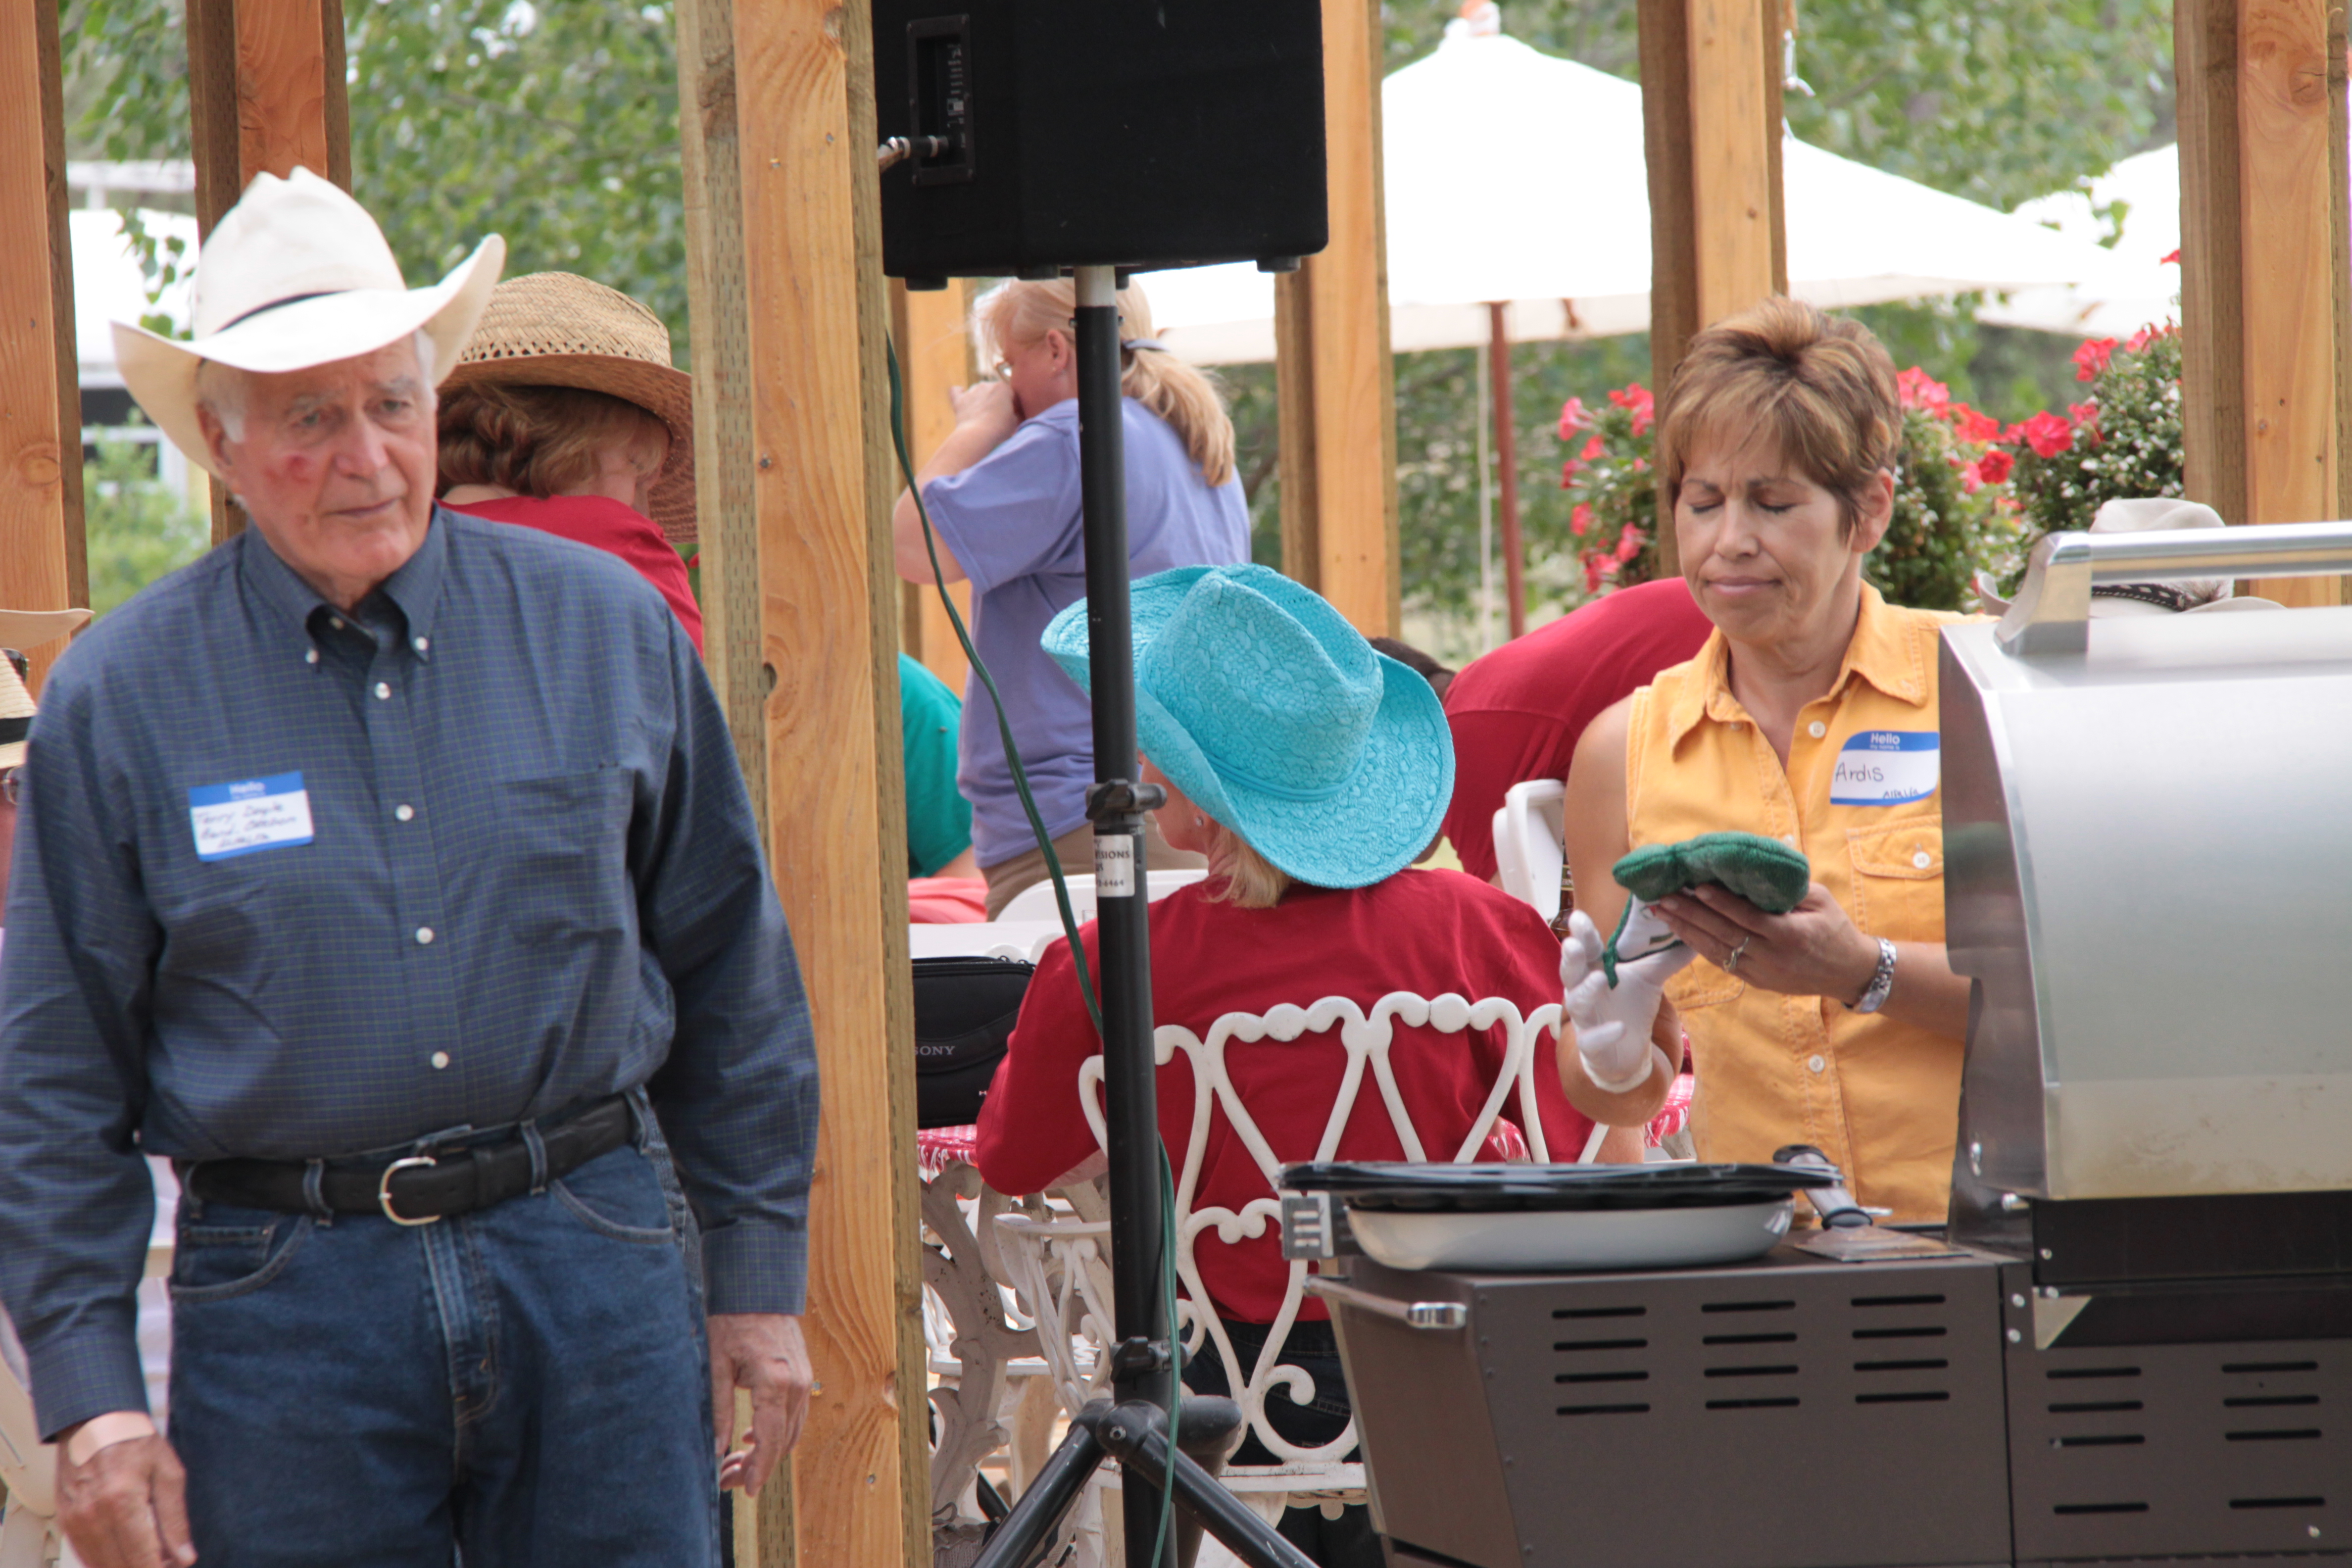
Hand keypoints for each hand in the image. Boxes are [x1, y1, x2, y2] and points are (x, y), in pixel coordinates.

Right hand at [57, 1429, 195, 1567]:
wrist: (94, 1422)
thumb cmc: (134, 1441)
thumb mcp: (168, 1472)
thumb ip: (175, 1519)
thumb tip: (185, 1557)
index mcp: (123, 1501)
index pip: (143, 1558)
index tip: (176, 1566)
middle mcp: (94, 1516)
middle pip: (121, 1566)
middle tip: (166, 1559)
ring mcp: (75, 1521)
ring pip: (101, 1566)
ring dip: (126, 1565)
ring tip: (149, 1554)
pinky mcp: (66, 1522)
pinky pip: (85, 1555)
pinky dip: (106, 1561)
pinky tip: (125, 1552)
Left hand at [708, 1312, 812, 1497]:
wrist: (758, 1288)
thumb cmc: (732, 1321)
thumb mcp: (717, 1366)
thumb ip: (720, 1409)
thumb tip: (717, 1449)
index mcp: (775, 1381)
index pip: (770, 1439)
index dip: (759, 1470)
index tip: (746, 1491)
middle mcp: (797, 1384)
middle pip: (782, 1441)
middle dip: (758, 1466)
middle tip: (728, 1480)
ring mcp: (805, 1379)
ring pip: (791, 1432)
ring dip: (767, 1452)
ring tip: (736, 1462)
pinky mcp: (805, 1375)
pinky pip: (795, 1415)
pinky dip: (777, 1432)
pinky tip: (752, 1436)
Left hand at [945, 380, 1019, 444]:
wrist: (978, 436)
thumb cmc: (999, 429)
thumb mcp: (1015, 422)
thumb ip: (1014, 414)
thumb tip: (1013, 415)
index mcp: (1003, 387)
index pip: (1010, 395)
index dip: (1012, 407)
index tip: (1012, 418)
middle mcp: (986, 384)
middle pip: (993, 391)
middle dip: (995, 401)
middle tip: (997, 418)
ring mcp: (971, 391)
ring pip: (977, 391)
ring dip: (980, 399)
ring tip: (982, 416)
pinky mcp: (958, 400)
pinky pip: (956, 391)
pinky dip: (959, 393)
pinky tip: (962, 397)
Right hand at [1561, 908, 1693, 1091]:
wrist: (1627, 1053)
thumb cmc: (1631, 1008)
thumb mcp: (1649, 980)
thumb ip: (1666, 959)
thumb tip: (1692, 936)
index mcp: (1595, 971)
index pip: (1587, 949)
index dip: (1581, 934)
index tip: (1578, 916)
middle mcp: (1584, 992)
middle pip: (1570, 972)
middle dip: (1571, 957)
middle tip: (1573, 943)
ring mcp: (1586, 1019)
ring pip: (1577, 1003)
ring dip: (1586, 991)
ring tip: (1600, 979)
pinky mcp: (1592, 1046)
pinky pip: (1592, 1040)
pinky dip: (1605, 1033)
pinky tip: (1620, 1028)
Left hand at [1652, 882, 1878, 1003]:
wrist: (1848, 972)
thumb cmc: (1835, 929)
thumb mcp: (1822, 901)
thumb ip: (1789, 889)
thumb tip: (1754, 870)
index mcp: (1791, 935)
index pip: (1748, 918)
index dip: (1721, 903)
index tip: (1697, 887)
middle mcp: (1772, 957)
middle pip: (1724, 934)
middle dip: (1691, 915)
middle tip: (1664, 899)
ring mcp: (1761, 972)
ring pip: (1717, 951)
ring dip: (1687, 931)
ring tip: (1662, 913)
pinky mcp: (1754, 981)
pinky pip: (1721, 962)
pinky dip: (1699, 946)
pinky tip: (1682, 931)